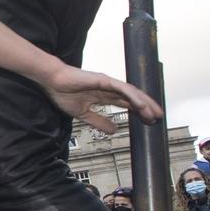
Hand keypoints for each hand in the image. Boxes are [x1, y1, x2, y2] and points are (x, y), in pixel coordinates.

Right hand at [41, 65, 161, 132]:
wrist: (52, 82)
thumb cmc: (63, 93)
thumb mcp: (83, 114)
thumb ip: (98, 122)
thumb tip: (113, 130)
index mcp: (104, 95)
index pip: (126, 104)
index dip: (138, 112)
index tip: (148, 121)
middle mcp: (109, 88)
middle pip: (133, 98)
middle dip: (147, 108)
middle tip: (158, 118)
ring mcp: (108, 83)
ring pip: (131, 93)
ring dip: (144, 103)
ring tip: (154, 113)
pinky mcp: (104, 80)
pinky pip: (122, 89)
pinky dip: (133, 97)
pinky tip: (141, 105)